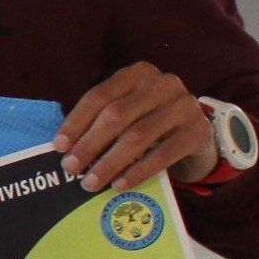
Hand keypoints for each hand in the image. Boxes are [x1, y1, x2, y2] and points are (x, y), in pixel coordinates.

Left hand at [54, 61, 217, 191]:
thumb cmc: (149, 122)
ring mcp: (184, 106)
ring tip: (91, 182)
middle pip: (116, 115)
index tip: (59, 146)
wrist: (195, 135)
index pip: (99, 96)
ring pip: (138, 136)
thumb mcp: (127, 113)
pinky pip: (163, 154)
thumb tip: (66, 149)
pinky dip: (138, 171)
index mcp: (137, 74)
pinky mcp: (198, 131)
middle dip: (89, 144)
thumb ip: (101, 122)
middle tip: (71, 168)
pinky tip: (120, 184)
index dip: (76, 122)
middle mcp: (162, 84)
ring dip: (110, 162)